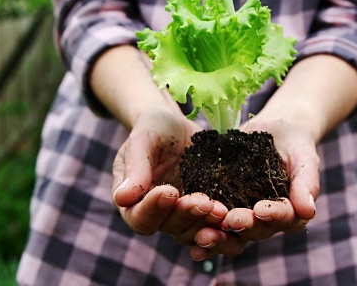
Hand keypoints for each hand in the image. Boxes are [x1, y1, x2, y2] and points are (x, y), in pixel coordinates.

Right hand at [111, 109, 247, 255]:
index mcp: (134, 203)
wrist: (178, 126)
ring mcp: (184, 214)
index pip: (140, 218)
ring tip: (221, 209)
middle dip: (187, 215)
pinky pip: (215, 223)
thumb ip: (135, 168)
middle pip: (170, 228)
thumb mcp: (143, 141)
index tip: (169, 191)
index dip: (154, 209)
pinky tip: (234, 213)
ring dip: (207, 223)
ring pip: (194, 231)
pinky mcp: (207, 209)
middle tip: (204, 202)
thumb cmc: (153, 130)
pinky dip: (224, 223)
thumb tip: (122, 197)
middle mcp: (159, 215)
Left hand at [189, 117, 319, 259]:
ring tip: (202, 235)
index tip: (261, 210)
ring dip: (217, 237)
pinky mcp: (221, 206)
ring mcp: (242, 216)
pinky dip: (198, 229)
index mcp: (290, 212)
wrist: (274, 131)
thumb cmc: (295, 144)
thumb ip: (307, 183)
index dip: (273, 216)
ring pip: (231, 234)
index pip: (284, 219)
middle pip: (256, 231)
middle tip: (230, 220)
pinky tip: (187, 236)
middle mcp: (265, 221)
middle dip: (243, 226)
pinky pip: (210, 221)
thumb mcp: (304, 157)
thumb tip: (308, 211)